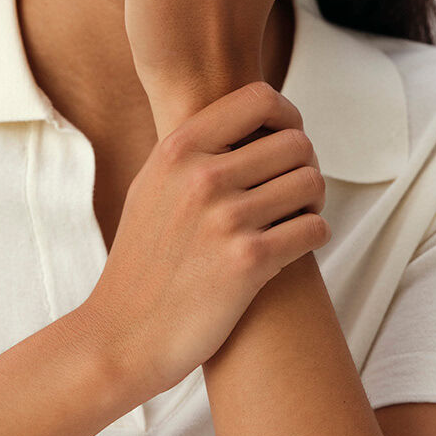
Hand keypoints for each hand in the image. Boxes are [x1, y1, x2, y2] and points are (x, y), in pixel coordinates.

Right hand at [80, 82, 330, 406]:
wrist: (122, 336)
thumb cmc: (143, 261)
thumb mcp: (152, 186)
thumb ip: (193, 150)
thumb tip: (252, 119)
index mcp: (177, 150)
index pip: (260, 98)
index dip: (287, 116)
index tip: (285, 141)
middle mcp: (202, 177)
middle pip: (296, 143)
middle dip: (304, 165)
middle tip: (294, 190)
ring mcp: (225, 219)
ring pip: (311, 183)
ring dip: (313, 202)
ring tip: (295, 217)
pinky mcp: (248, 262)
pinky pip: (314, 228)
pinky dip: (314, 236)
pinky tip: (294, 246)